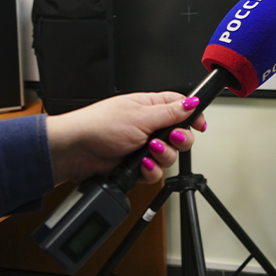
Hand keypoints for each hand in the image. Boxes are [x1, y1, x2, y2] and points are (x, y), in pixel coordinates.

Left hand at [46, 92, 205, 183]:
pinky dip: (151, 170)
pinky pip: (156, 172)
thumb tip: (193, 102)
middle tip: (170, 138)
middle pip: (181, 135)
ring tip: (148, 151)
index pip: (182, 108)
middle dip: (179, 140)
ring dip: (163, 156)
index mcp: (151, 107)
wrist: (75, 150)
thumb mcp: (140, 116)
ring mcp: (143, 147)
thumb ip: (170, 112)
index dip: (193, 116)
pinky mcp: (137, 166)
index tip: (200, 125)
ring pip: (170, 156)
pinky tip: (141, 165)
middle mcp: (149, 126)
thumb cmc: (99, 125)